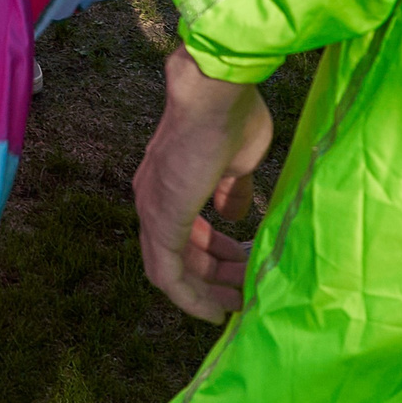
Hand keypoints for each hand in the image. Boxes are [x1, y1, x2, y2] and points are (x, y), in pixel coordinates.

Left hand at [133, 46, 272, 321]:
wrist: (216, 91)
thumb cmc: (231, 115)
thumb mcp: (239, 163)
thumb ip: (233, 193)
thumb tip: (233, 216)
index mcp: (169, 185)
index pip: (184, 234)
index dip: (213, 257)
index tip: (243, 270)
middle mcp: (152, 199)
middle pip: (179, 255)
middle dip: (215, 277)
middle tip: (249, 291)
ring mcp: (153, 209)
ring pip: (173, 269)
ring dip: (207, 290)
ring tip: (242, 303)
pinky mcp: (161, 218)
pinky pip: (168, 273)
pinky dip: (190, 296)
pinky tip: (215, 312)